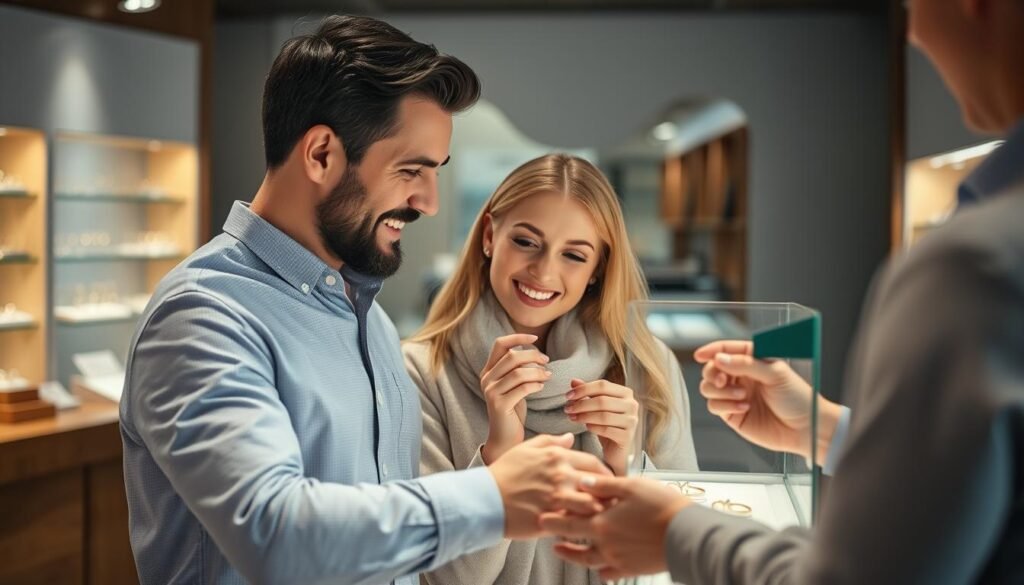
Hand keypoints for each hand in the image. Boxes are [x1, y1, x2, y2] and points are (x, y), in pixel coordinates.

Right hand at [479, 334, 551, 463]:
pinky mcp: (499, 405)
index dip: (518, 337)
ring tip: (548, 376)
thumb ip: (516, 369)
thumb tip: (533, 352)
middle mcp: (486, 379)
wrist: (505, 437)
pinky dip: (535, 385)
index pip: (500, 344)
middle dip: (533, 356)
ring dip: (538, 372)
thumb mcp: (513, 385)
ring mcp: (491, 392)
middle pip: (512, 356)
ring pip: (519, 372)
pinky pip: (522, 388)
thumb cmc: (513, 410)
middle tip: (546, 361)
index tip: (535, 338)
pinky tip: (542, 387)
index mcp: (488, 371)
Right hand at [488, 433, 612, 538]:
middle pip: (600, 485)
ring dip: (598, 512)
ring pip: (593, 506)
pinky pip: (576, 524)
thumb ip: (551, 442)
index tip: (608, 483)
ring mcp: (557, 499)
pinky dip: (582, 526)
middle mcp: (562, 475)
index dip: (606, 475)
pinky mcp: (552, 519)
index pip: (596, 464)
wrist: (485, 498)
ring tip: (601, 518)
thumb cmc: (504, 473)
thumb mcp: (526, 448)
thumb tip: (571, 438)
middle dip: (608, 494)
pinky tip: (583, 528)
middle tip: (611, 502)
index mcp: (558, 456)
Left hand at [540, 476, 690, 580]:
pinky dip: (602, 572)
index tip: (541, 517)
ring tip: (562, 551)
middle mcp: (606, 543)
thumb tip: (582, 481)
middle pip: (574, 542)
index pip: (570, 521)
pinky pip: (610, 573)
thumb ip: (604, 485)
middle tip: (544, 533)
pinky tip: (599, 570)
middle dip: (558, 537)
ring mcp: (617, 558)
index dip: (553, 519)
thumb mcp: (631, 487)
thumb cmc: (661, 505)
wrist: (685, 533)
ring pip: (588, 560)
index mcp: (603, 522)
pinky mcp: (631, 568)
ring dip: (573, 555)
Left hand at [564, 378, 638, 475]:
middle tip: (568, 409)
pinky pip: (606, 430)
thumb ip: (587, 393)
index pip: (603, 385)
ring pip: (603, 416)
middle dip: (581, 404)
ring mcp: (631, 421)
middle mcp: (632, 405)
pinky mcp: (627, 437)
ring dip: (584, 416)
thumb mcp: (596, 407)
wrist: (616, 449)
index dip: (583, 389)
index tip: (568, 395)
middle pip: (602, 400)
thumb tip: (573, 381)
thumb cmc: (606, 424)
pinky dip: (593, 427)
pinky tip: (585, 427)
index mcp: (626, 393)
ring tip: (572, 417)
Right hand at [694, 340, 842, 461]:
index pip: (727, 350)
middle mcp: (741, 377)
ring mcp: (735, 395)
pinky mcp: (732, 414)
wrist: (806, 428)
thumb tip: (718, 359)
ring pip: (708, 388)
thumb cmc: (797, 397)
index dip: (712, 350)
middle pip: (712, 369)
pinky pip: (714, 406)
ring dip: (720, 391)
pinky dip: (724, 405)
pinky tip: (744, 407)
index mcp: (753, 360)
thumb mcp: (774, 373)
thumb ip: (745, 364)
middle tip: (723, 379)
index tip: (700, 355)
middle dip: (713, 373)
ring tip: (742, 396)